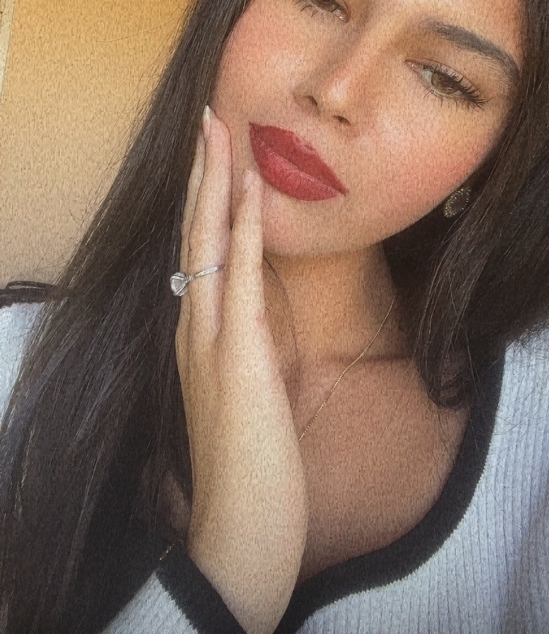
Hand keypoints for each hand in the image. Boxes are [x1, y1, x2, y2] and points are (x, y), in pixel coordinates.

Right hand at [175, 106, 307, 633]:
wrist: (236, 534)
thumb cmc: (248, 474)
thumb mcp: (245, 400)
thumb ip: (242, 359)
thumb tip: (251, 326)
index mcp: (199, 337)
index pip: (198, 252)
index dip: (205, 200)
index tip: (214, 155)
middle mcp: (195, 327)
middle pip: (194, 232)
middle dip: (202, 172)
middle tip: (209, 117)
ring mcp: (211, 337)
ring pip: (207, 240)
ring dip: (215, 180)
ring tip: (220, 128)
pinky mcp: (238, 352)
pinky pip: (240, 273)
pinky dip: (244, 225)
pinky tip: (250, 186)